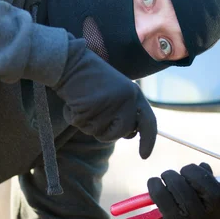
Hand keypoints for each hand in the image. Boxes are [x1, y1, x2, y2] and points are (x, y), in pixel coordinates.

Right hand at [52, 38, 156, 158]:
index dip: (148, 141)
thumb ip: (126, 110)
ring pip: (98, 132)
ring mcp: (108, 105)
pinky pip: (80, 124)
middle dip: (105, 131)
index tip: (144, 156)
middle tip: (94, 112)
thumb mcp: (116, 91)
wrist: (70, 62)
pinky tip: (74, 100)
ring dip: (87, 123)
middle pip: (120, 134)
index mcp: (134, 94)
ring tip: (84, 102)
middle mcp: (126, 101)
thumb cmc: (91, 78)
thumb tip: (129, 133)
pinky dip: (73, 116)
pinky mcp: (90, 109)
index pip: (149, 122)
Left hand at [135, 163, 219, 218]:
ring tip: (166, 177)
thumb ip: (205, 181)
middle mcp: (214, 217)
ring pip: (181, 187)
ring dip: (170, 176)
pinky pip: (162, 196)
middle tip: (182, 170)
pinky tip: (155, 184)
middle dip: (192, 172)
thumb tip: (203, 167)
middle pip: (208, 187)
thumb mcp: (200, 197)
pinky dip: (155, 185)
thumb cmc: (185, 209)